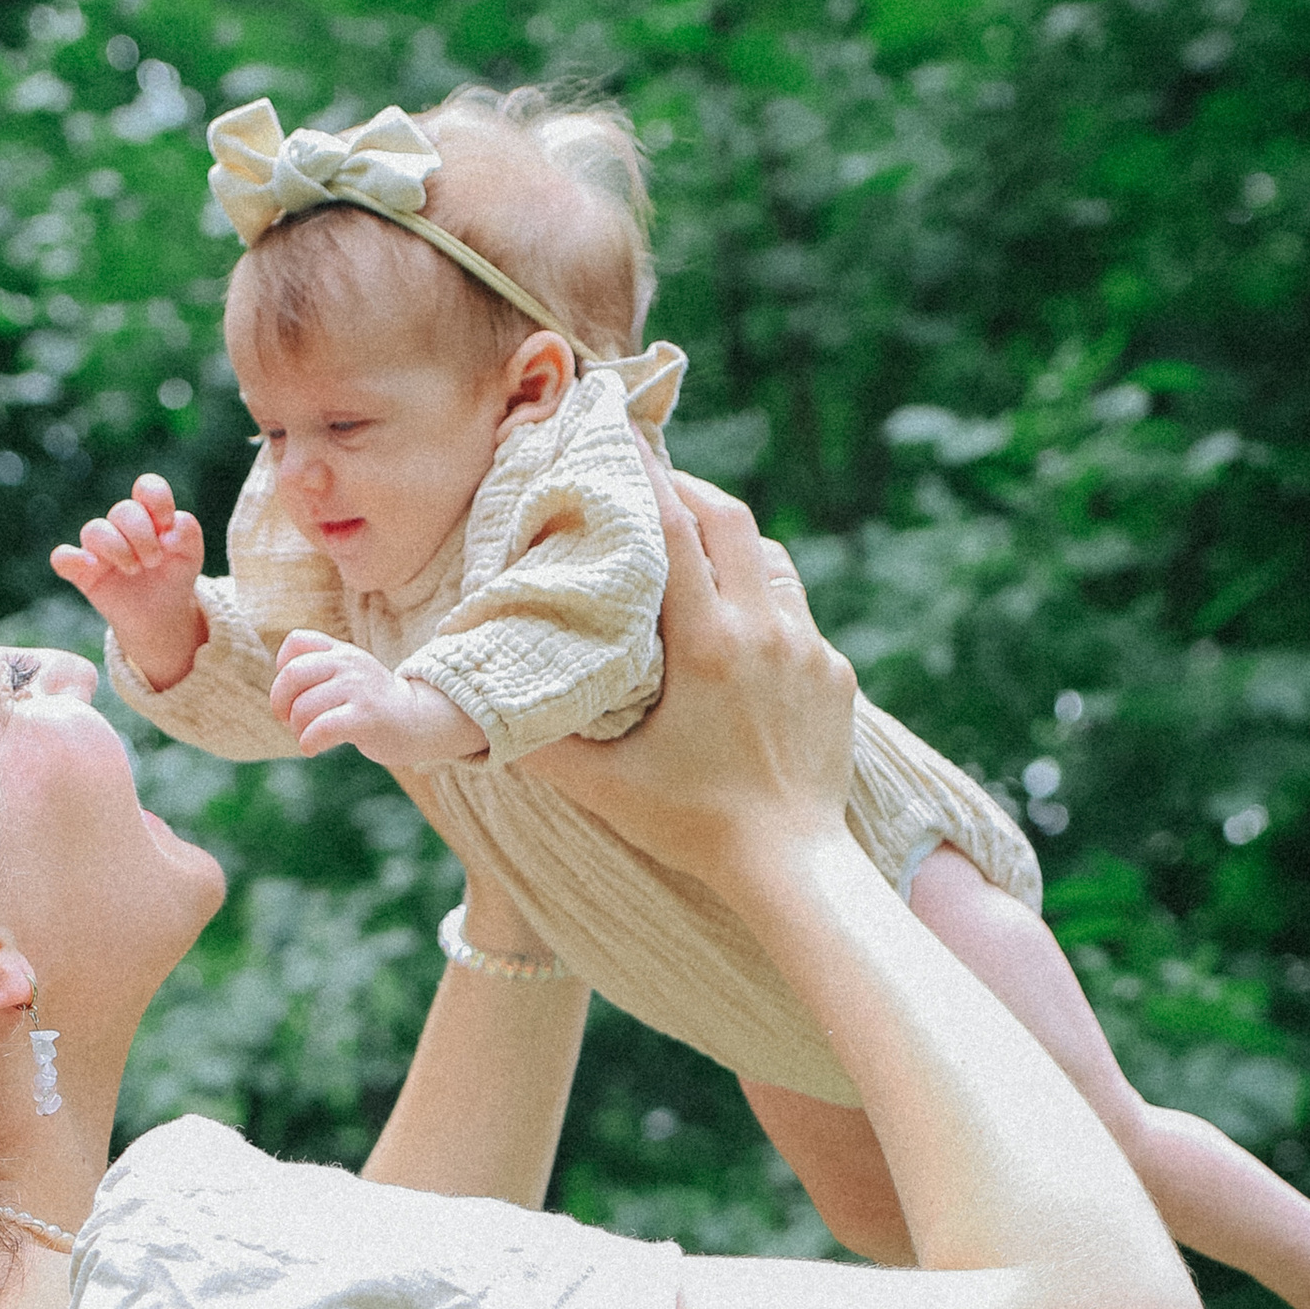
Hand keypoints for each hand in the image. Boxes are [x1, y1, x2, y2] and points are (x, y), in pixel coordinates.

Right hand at [51, 478, 206, 689]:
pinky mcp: (82, 572)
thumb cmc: (173, 577)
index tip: (167, 526)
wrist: (162, 616)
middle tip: (154, 562)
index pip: (147, 487)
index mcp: (149, 515)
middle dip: (143, 536)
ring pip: (94, 530)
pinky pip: (62, 558)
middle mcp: (121, 527)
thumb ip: (188, 534)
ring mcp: (99, 548)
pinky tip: (91, 566)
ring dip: (119, 549)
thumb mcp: (191, 557)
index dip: (157, 501)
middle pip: (123, 511)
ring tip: (135, 570)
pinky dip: (71, 559)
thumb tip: (170, 530)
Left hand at [270, 632, 489, 768]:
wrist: (419, 720)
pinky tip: (311, 749)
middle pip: (292, 674)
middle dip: (280, 703)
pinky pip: (321, 729)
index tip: (292, 692)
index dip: (282, 668)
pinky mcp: (365, 717)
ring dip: (297, 729)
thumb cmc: (375, 703)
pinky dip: (308, 743)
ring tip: (307, 738)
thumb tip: (280, 693)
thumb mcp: (351, 673)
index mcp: (342, 651)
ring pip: (303, 708)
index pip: (296, 641)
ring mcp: (358, 689)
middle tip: (287, 720)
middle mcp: (349, 664)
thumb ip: (322, 668)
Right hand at [522, 471, 855, 896]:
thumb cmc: (695, 826)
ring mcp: (807, 648)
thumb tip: (475, 718)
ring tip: (697, 545)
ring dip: (731, 540)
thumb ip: (544, 744)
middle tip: (653, 485)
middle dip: (688, 490)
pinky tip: (741, 622)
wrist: (795, 867)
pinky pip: (798, 613)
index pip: (673, 530)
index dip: (643, 477)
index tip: (620, 441)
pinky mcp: (834, 675)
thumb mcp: (607, 787)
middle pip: (729, 517)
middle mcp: (763, 629)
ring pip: (770, 558)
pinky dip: (764, 599)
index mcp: (706, 643)